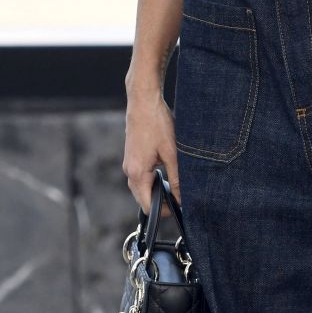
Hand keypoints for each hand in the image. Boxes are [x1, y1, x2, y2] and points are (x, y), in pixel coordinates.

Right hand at [123, 86, 181, 211]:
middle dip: (160, 201)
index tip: (178, 206)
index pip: (146, 206)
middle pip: (142, 198)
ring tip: (174, 182)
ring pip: (142, 187)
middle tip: (179, 195)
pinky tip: (166, 170)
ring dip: (156, 189)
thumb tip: (182, 198)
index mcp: (137, 172)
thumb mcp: (172, 153)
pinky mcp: (132, 157)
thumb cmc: (157, 123)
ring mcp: (128, 164)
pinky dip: (152, 179)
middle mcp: (129, 171)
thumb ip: (177, 178)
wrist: (143, 101)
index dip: (162, 211)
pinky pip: (140, 176)